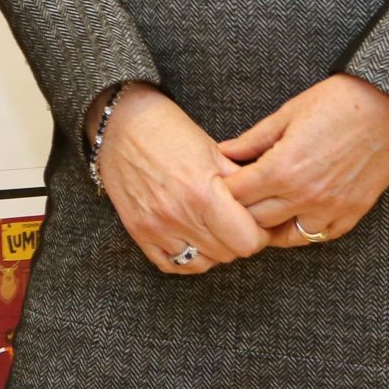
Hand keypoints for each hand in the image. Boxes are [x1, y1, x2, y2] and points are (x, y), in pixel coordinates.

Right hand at [95, 85, 270, 274]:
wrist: (121, 123)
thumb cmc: (169, 130)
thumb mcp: (213, 150)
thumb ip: (241, 182)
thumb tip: (267, 204)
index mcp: (203, 193)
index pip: (248, 241)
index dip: (259, 233)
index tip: (258, 222)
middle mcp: (178, 216)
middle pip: (228, 254)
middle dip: (238, 238)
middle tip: (236, 221)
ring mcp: (156, 227)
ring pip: (203, 263)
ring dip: (214, 249)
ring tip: (213, 228)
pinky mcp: (138, 232)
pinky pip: (171, 264)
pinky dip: (186, 257)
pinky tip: (191, 238)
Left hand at [218, 73, 388, 247]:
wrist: (388, 108)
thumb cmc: (336, 103)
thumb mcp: (286, 114)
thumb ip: (252, 140)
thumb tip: (223, 152)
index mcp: (283, 168)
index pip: (236, 195)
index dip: (221, 190)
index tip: (216, 184)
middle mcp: (304, 195)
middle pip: (255, 220)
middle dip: (238, 211)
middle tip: (232, 202)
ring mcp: (330, 209)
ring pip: (285, 236)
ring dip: (269, 227)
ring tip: (259, 214)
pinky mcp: (352, 215)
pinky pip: (319, 237)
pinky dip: (302, 231)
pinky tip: (292, 218)